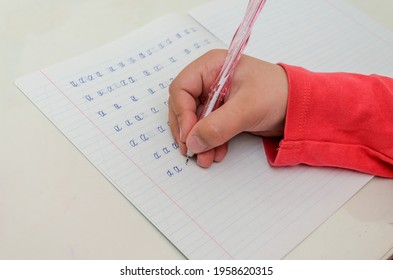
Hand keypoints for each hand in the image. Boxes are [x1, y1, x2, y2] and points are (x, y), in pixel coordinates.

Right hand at [168, 49, 287, 167]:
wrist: (299, 107)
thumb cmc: (278, 94)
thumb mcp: (247, 108)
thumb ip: (218, 125)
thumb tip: (193, 142)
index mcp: (212, 67)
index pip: (182, 88)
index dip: (182, 113)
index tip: (189, 136)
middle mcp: (210, 80)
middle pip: (184, 106)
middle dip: (188, 131)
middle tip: (192, 150)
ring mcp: (215, 98)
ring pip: (194, 121)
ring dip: (198, 141)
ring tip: (205, 158)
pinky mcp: (223, 113)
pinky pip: (207, 129)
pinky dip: (209, 142)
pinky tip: (216, 153)